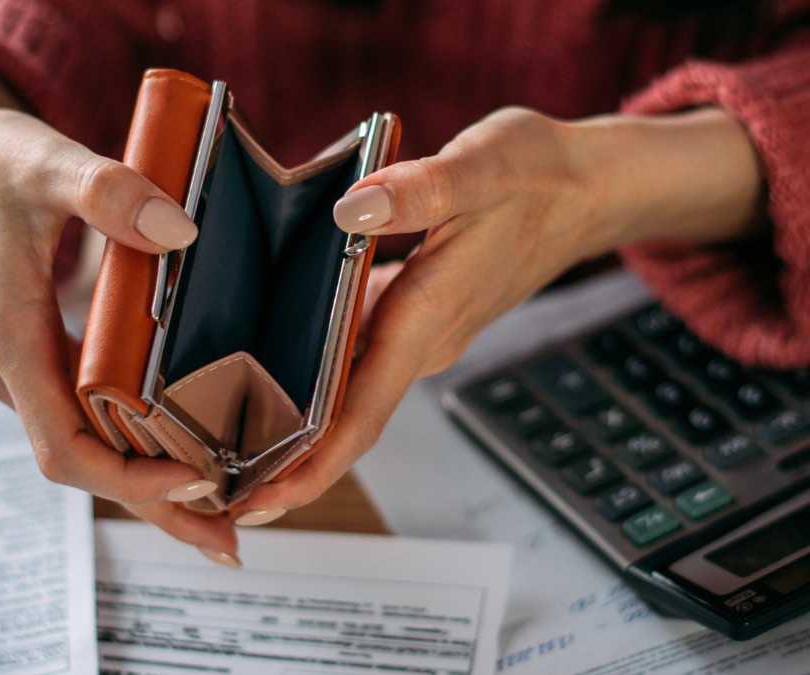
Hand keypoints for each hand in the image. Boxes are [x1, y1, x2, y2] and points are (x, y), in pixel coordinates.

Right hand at [0, 55, 237, 558]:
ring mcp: (16, 366)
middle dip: (156, 508)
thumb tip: (182, 232)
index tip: (198, 483)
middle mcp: (8, 369)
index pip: (65, 447)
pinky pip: (81, 412)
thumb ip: (106, 191)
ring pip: (84, 444)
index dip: (130, 480)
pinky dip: (130, 436)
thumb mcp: (40, 161)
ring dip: (146, 479)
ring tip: (222, 503)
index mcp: (8, 339)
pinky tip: (178, 438)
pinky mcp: (28, 351)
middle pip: (84, 466)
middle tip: (231, 542)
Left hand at [240, 105, 764, 518]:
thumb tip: (348, 210)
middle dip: (290, 465)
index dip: (311, 465)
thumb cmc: (539, 177)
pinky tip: (275, 362)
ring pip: (352, 393)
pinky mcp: (420, 315)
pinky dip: (319, 373)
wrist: (589, 189)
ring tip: (233, 443)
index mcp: (429, 316)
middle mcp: (423, 340)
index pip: (363, 413)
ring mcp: (422, 333)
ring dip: (300, 425)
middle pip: (349, 421)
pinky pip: (361, 357)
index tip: (262, 500)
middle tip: (222, 490)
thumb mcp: (479, 169)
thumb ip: (416, 191)